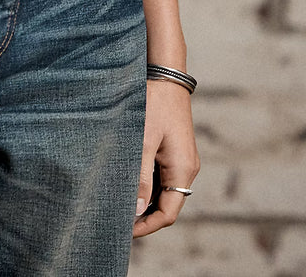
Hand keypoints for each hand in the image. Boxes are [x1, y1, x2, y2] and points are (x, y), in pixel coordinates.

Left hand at [132, 79, 199, 237]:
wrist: (166, 75)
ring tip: (121, 202)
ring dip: (146, 200)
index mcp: (183, 170)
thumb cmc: (154, 105)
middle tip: (118, 219)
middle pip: (168, 205)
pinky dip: (149, 184)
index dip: (147, 226)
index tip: (124, 230)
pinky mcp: (176, 150)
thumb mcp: (143, 141)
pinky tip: (130, 181)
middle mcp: (187, 168)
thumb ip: (140, 177)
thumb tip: (136, 210)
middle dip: (145, 215)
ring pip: (165, 191)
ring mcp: (183, 159)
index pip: (168, 213)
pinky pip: (164, 177)